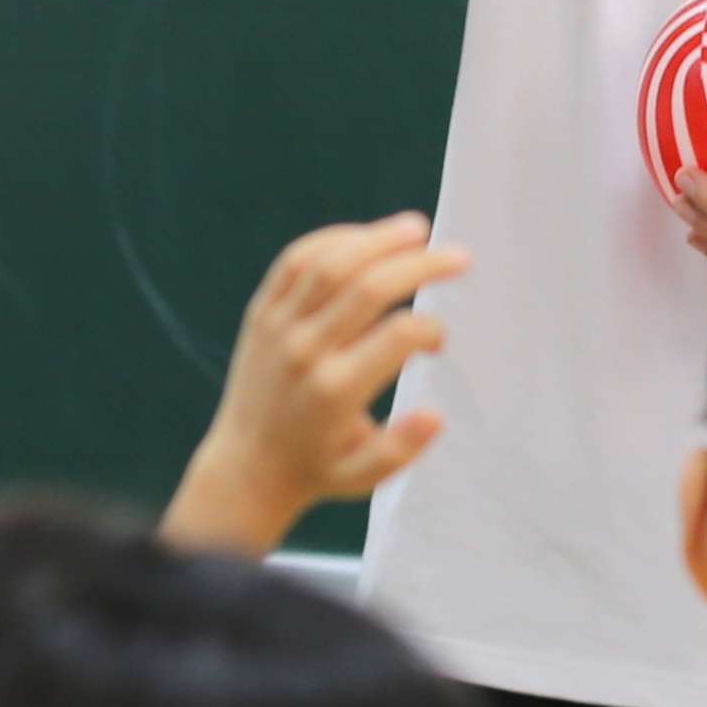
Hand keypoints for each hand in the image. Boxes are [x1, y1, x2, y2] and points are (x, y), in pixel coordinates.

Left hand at [164, 214, 465, 555]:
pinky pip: (295, 262)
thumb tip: (436, 415)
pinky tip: (365, 238)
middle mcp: (305, 351)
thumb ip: (401, 449)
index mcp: (335, 391)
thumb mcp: (364, 477)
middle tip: (459, 256)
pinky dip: (333, 240)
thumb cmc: (317, 468)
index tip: (439, 341)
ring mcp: (279, 327)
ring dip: (379, 239)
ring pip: (331, 263)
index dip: (432, 329)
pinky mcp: (261, 313)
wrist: (247, 465)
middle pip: (369, 287)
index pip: (397, 337)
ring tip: (417, 229)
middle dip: (422, 265)